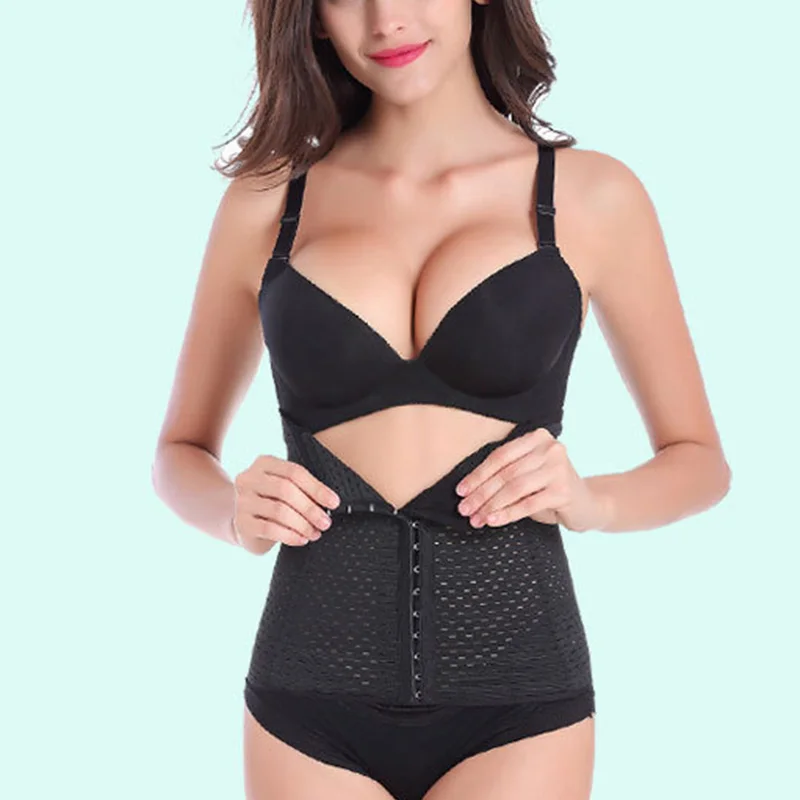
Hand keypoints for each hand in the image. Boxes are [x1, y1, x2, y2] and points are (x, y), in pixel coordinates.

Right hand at [231, 455, 340, 552]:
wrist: (247, 524)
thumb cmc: (274, 502)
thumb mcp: (287, 488)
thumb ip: (304, 488)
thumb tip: (331, 502)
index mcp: (263, 463)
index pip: (294, 472)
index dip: (316, 488)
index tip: (334, 503)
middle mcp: (248, 478)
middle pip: (285, 490)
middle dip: (310, 508)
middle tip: (326, 522)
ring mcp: (241, 501)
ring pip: (279, 511)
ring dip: (302, 524)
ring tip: (315, 533)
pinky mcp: (241, 523)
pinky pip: (270, 529)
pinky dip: (290, 536)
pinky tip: (302, 540)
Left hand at [454, 428, 609, 532]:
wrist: (588, 504)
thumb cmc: (551, 489)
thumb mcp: (529, 474)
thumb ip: (506, 474)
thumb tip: (469, 490)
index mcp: (537, 438)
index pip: (500, 456)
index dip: (478, 475)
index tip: (461, 490)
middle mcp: (550, 448)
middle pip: (506, 472)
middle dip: (481, 493)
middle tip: (465, 508)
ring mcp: (558, 468)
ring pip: (514, 488)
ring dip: (491, 505)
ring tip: (477, 518)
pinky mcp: (563, 490)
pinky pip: (527, 503)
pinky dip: (507, 513)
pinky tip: (494, 521)